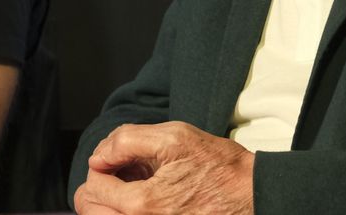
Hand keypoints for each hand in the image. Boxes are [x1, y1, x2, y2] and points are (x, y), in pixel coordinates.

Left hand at [75, 121, 254, 214]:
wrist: (254, 195)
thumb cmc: (218, 166)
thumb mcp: (174, 137)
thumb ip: (126, 142)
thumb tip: (98, 157)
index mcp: (144, 204)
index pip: (93, 187)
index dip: (100, 166)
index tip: (117, 158)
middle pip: (91, 211)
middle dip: (98, 187)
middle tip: (120, 173)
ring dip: (111, 201)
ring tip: (134, 185)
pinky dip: (127, 210)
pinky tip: (145, 196)